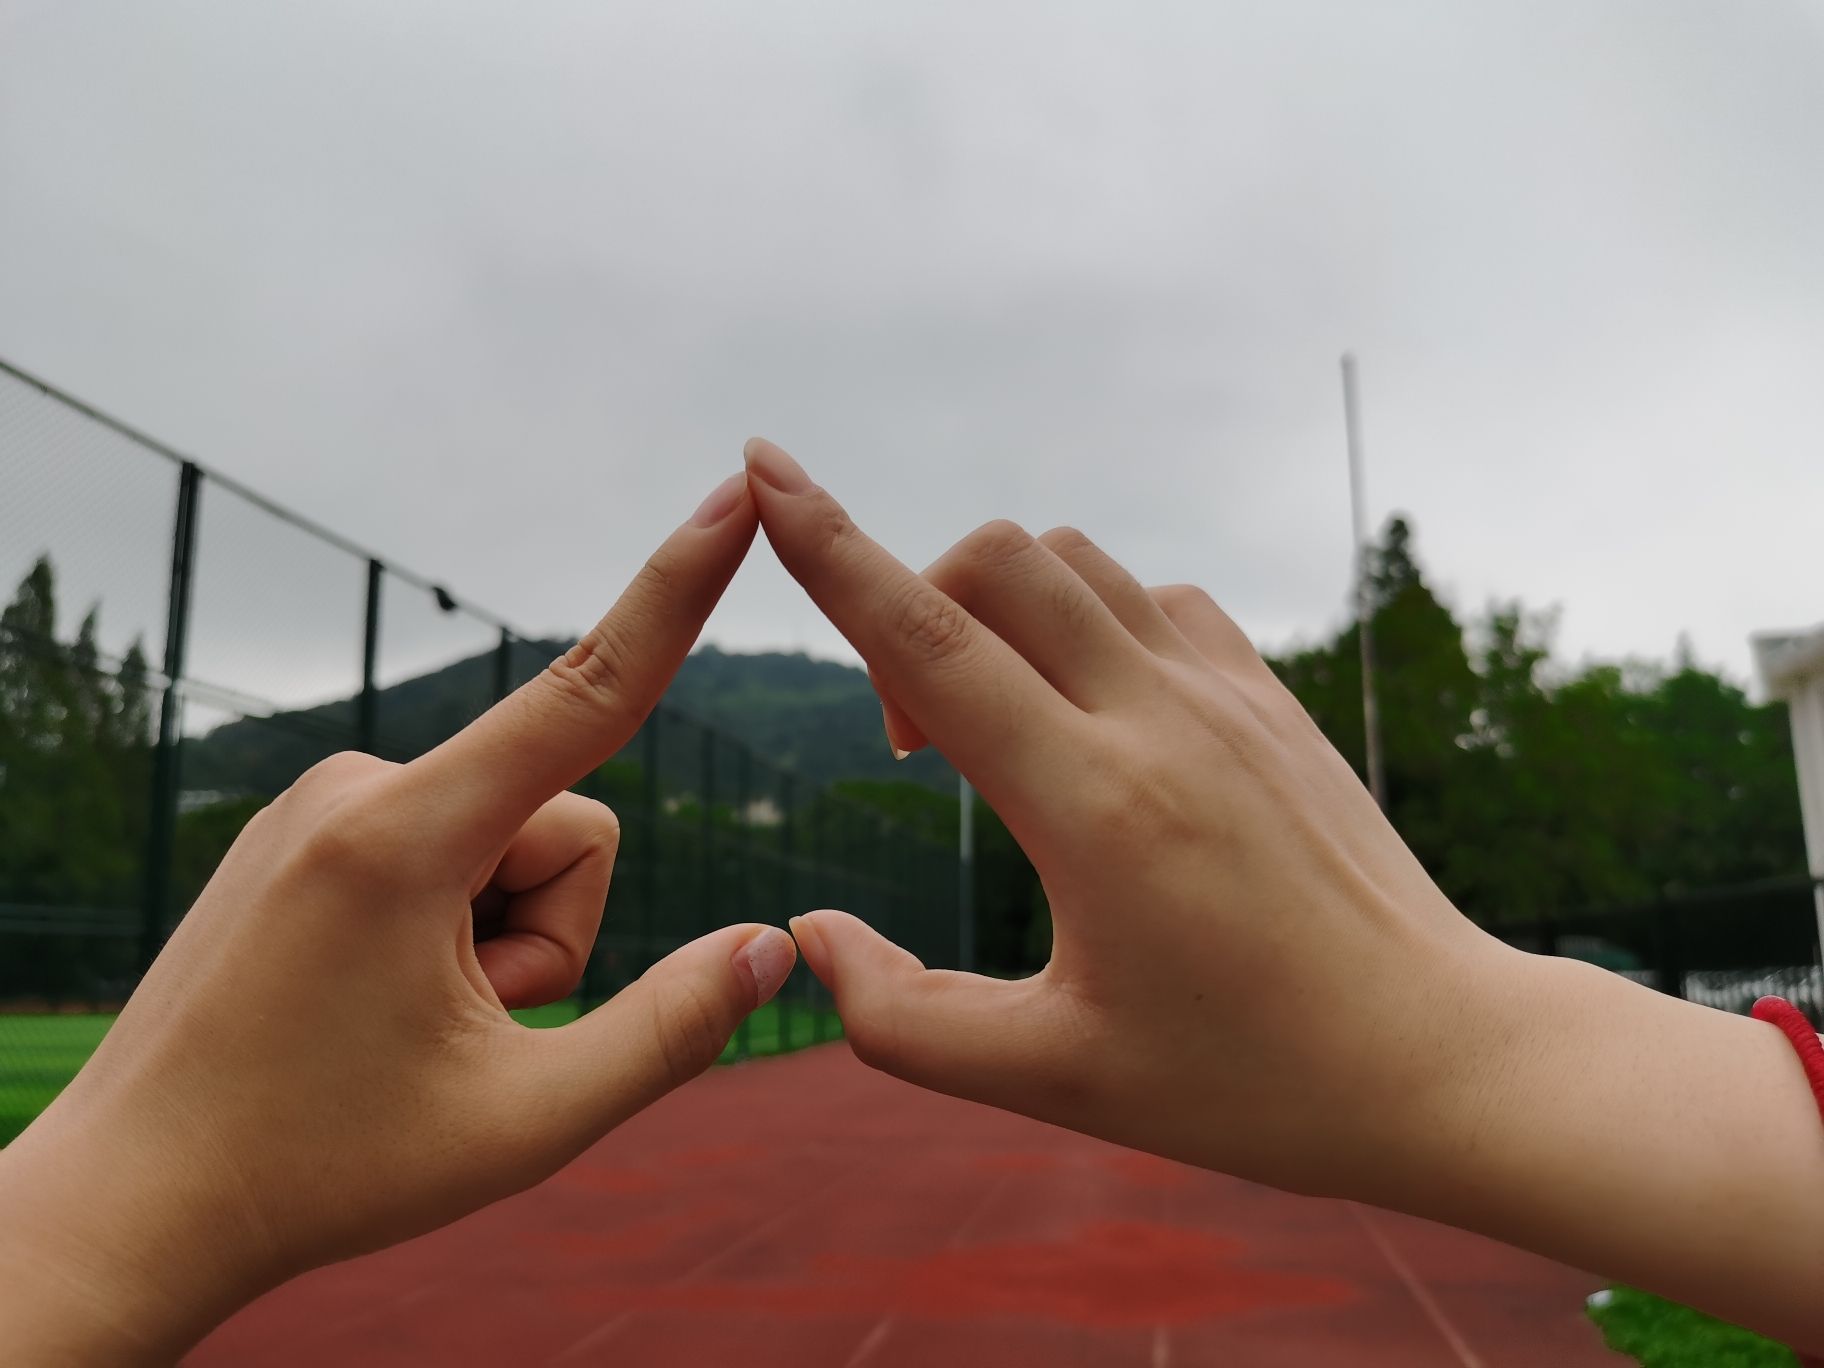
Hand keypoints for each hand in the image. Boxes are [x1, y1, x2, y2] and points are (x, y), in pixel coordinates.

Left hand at [0, 471, 795, 1364]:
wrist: (132, 1202)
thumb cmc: (324, 1171)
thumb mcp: (529, 1121)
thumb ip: (673, 1029)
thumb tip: (772, 945)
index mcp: (404, 838)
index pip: (586, 690)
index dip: (677, 590)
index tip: (734, 492)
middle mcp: (358, 786)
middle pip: (564, 824)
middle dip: (550, 933)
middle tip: (457, 1033)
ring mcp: (327, 802)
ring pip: (510, 841)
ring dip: (500, 939)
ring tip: (406, 1024)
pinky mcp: (314, 824)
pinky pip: (447, 845)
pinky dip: (450, 924)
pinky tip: (375, 1000)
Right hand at [743, 437, 1823, 1349]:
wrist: (1444, 1057)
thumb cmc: (1250, 1084)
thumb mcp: (1055, 1079)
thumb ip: (903, 1018)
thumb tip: (811, 934)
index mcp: (1094, 805)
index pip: (928, 639)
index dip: (829, 547)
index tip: (762, 466)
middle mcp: (1160, 718)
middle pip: (998, 560)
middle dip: (909, 595)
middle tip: (912, 739)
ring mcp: (1229, 695)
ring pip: (1078, 562)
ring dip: (998, 605)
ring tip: (997, 726)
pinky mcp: (1273, 700)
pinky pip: (1156, 597)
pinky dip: (1089, 617)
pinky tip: (1091, 711)